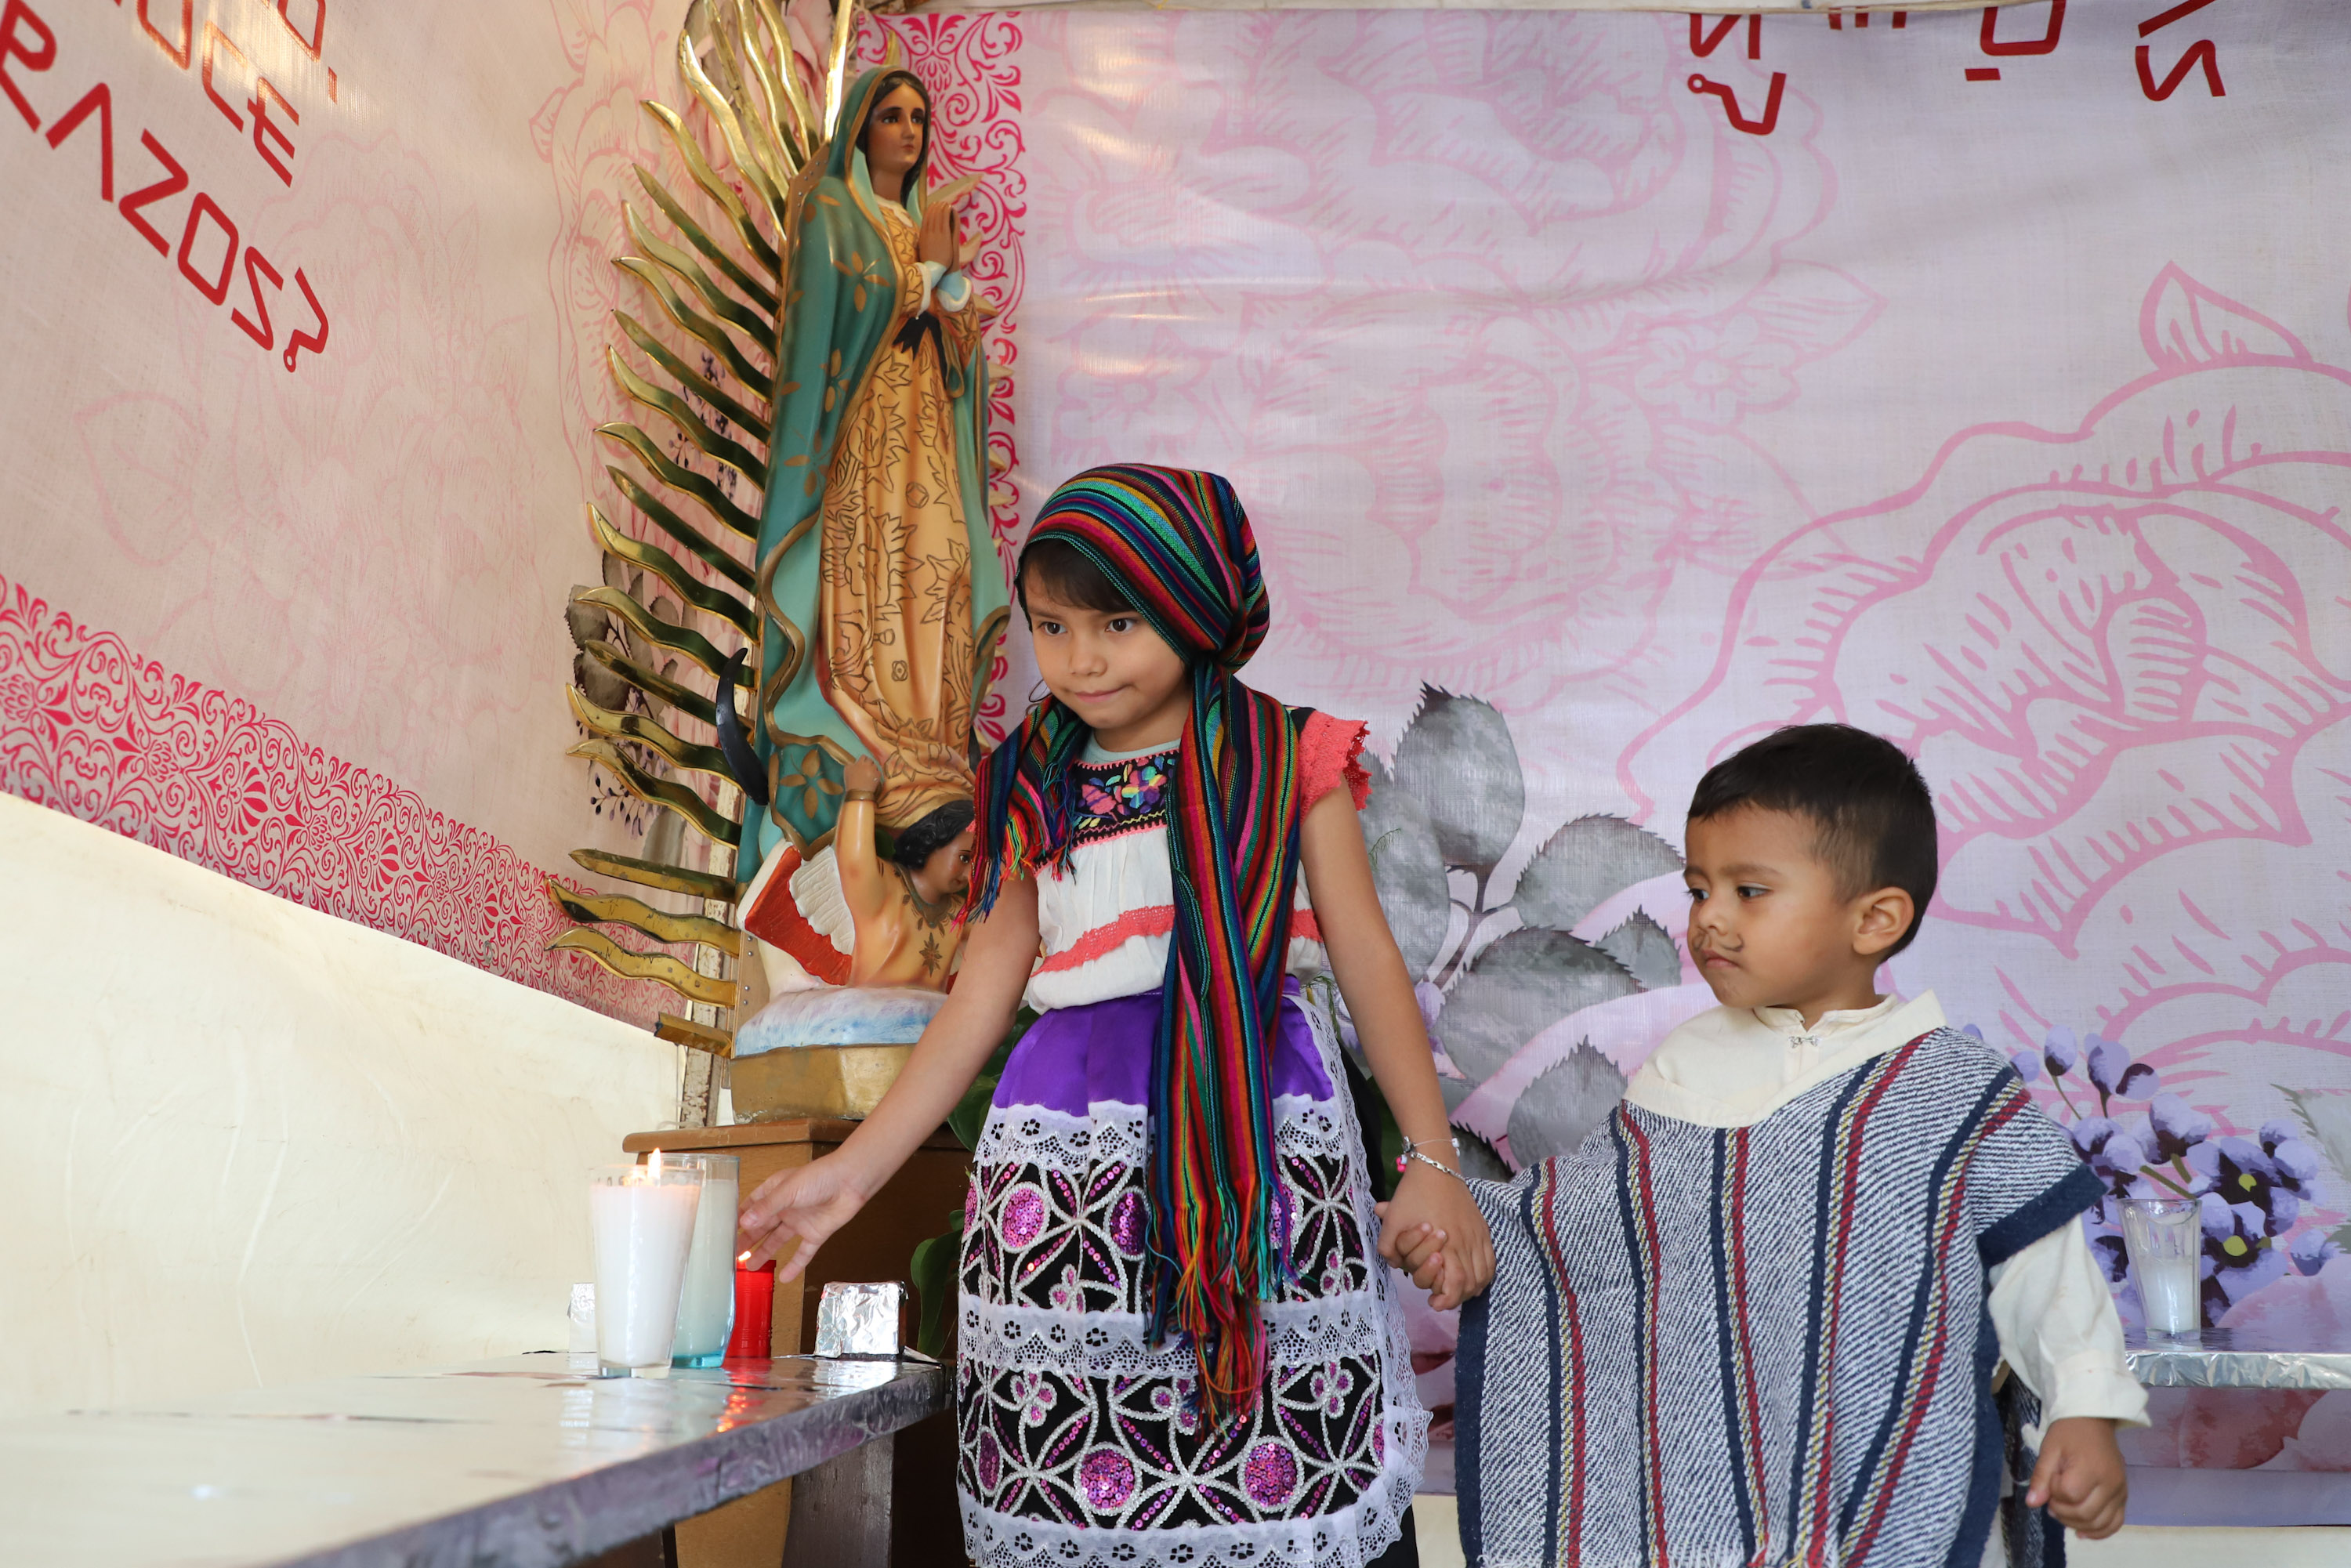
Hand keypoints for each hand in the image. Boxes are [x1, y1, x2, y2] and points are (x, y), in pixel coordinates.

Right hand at [737, 1152, 872, 1279]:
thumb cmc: (819, 1177)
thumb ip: (766, 1208)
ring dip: (765, 1253)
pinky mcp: (816, 1233)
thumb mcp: (787, 1191)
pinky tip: (784, 1278)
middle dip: (748, 1240)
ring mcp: (800, 1221)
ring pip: (778, 1241)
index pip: (752, 1206)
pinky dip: (795, 1265)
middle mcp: (786, 1207)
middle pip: (762, 1226)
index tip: (724, 1233)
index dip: (739, 1218)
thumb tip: (743, 1224)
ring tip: (750, 1268)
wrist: (851, 1182)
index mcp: (775, 1191)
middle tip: (733, 1256)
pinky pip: (803, 1253)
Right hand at [844, 754, 881, 793]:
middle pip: (870, 760)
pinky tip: (872, 776)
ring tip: (868, 772)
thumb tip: (853, 763)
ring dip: (872, 767)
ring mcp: (874, 770)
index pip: (863, 756)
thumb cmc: (851, 781)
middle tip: (865, 767)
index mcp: (860, 762)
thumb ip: (850, 764)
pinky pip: (878, 771)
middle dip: (868, 762)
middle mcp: (868, 765)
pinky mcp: (878, 776)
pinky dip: (875, 773)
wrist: (859, 792)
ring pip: (874, 765)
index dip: (862, 759)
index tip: (861, 761)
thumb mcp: (846, 770)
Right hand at [916, 197, 958, 268]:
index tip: (933, 206)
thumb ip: (924, 241)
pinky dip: (947, 212)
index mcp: (922, 236)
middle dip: (936, 207)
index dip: (929, 211)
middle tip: (940, 202)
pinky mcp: (943, 236)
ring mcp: (935, 234)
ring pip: (938, 216)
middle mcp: (928, 233)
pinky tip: (949, 207)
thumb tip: (923, 237)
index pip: (925, 219)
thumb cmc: (929, 263)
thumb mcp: (923, 250)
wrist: (933, 270)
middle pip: (931, 215)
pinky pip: (945, 220)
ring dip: (942, 208)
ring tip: (945, 203)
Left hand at [1374, 1160, 1494, 1310]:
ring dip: (1471, 1289)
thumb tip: (1394, 1264)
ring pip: (1483, 1275)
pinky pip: (1490, 1260)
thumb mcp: (1392, 1220)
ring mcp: (1477, 1235)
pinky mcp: (1482, 1229)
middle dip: (1457, 1297)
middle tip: (1441, 1299)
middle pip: (1471, 1284)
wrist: (1436, 1167)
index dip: (1447, 1300)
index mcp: (1445, 1243)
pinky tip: (1472, 1278)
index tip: (1434, 1303)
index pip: (1455, 1284)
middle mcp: (1465, 1242)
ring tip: (1455, 1290)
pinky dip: (1483, 1275)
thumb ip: (1388, 1247)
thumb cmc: (1412, 1194)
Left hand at [2026, 1416, 2126, 1537]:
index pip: (2070, 1495)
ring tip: (2063, 1512)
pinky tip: (2082, 1532)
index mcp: (2091, 1469)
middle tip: (2052, 1500)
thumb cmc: (2068, 1433)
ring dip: (2077, 1524)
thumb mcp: (2049, 1449)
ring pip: (2100, 1523)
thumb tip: (2032, 1503)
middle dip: (2062, 1512)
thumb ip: (2041, 1477)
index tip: (2051, 1479)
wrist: (2093, 1421)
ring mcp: (2120, 1492)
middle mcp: (2111, 1484)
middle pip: (2085, 1514)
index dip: (2055, 1492)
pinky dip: (2099, 1531)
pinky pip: (2115, 1523)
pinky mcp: (2124, 1497)